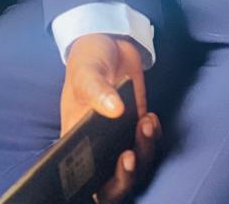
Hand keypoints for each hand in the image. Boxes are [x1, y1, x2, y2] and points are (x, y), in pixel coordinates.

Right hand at [60, 33, 161, 202]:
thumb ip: (97, 91)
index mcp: (75, 141)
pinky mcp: (136, 123)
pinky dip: (153, 136)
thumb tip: (115, 110)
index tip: (106, 175)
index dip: (97, 187)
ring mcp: (119, 136)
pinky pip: (148, 142)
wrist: (110, 41)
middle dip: (124, 177)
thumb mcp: (86, 72)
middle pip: (111, 181)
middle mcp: (97, 145)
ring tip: (144, 124)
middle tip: (129, 156)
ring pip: (135, 164)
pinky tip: (150, 118)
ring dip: (143, 151)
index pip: (82, 178)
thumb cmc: (88, 59)